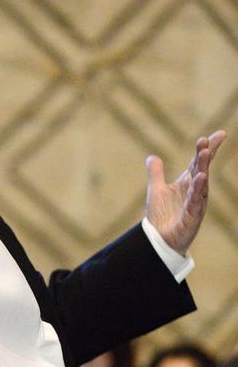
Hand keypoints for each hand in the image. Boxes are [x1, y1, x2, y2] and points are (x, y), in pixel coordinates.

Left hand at [146, 130, 225, 254]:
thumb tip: (152, 156)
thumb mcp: (156, 190)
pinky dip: (198, 189)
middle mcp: (195, 192)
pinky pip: (196, 201)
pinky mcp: (191, 216)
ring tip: (205, 152)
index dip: (208, 149)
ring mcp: (195, 204)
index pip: (198, 163)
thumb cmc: (162, 215)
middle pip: (201, 169)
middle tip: (207, 139)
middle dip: (204, 154)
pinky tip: (201, 177)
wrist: (160, 239)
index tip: (220, 134)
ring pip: (201, 183)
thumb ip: (156, 173)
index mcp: (187, 184)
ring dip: (203, 167)